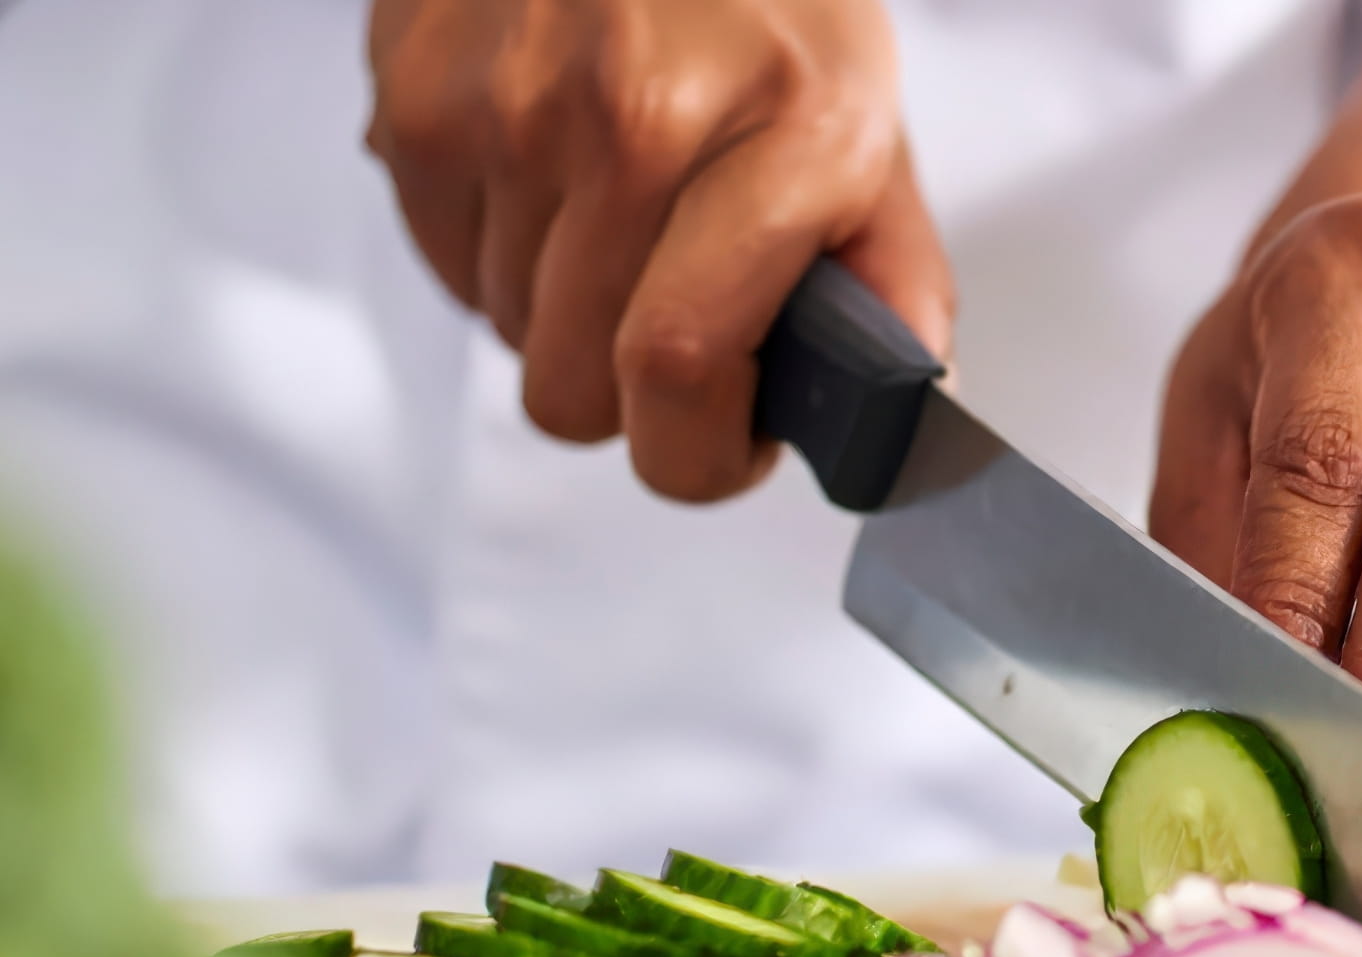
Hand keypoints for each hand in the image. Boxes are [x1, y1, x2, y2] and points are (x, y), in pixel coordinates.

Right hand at [366, 0, 949, 501]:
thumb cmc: (770, 12)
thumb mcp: (869, 136)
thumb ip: (895, 291)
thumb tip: (888, 430)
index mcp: (782, 137)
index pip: (679, 369)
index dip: (694, 454)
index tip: (721, 441)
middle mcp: (634, 115)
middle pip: (574, 386)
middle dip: (629, 394)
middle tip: (673, 321)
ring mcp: (508, 100)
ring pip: (505, 334)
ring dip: (560, 312)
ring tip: (617, 220)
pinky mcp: (413, 90)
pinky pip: (442, 264)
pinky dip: (495, 251)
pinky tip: (551, 176)